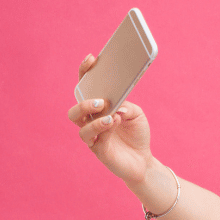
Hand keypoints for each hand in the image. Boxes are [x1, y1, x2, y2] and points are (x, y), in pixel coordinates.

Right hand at [67, 54, 152, 183]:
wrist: (143, 161)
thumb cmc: (137, 134)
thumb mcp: (137, 114)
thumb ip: (127, 105)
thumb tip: (116, 105)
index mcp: (98, 107)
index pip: (86, 87)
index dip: (85, 72)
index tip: (92, 58)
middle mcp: (90, 120)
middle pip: (75, 106)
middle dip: (84, 100)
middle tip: (101, 99)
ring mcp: (92, 135)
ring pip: (79, 122)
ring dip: (91, 115)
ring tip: (108, 112)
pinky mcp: (97, 149)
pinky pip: (93, 137)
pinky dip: (103, 127)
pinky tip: (115, 121)